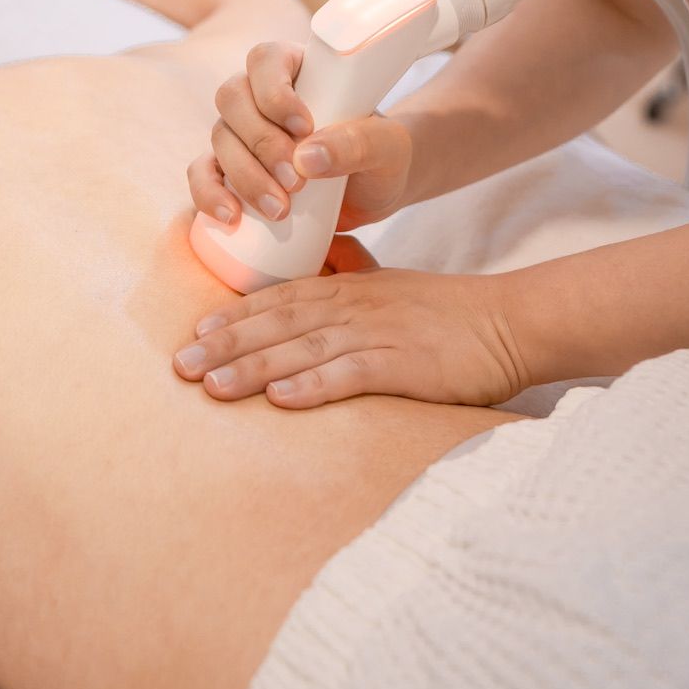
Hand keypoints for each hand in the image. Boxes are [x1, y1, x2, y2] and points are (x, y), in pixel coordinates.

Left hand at [174, 239, 529, 407]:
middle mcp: (353, 307)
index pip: (279, 299)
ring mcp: (377, 334)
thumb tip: (309, 300)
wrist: (508, 320)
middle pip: (277, 322)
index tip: (195, 331)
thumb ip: (347, 294)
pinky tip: (282, 399)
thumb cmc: (446, 313)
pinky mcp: (404, 365)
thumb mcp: (388, 293)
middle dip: (226, 343)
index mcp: (348, 289)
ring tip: (213, 387)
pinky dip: (314, 385)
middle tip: (181, 364)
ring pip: (303, 348)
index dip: (234, 315)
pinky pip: (351, 374)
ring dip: (254, 367)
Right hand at [186, 39, 413, 229]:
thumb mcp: (387, 148)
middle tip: (297, 181)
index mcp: (298, 70)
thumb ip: (358, 143)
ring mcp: (243, 133)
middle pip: (233, 99)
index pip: (266, 60)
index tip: (304, 127)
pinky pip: (203, 173)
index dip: (275, 91)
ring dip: (245, 175)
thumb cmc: (382, 156)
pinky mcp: (232, 170)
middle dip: (261, 143)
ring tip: (280, 209)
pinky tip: (231, 216)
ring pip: (219, 138)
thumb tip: (307, 157)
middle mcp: (261, 96)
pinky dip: (208, 193)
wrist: (376, 191)